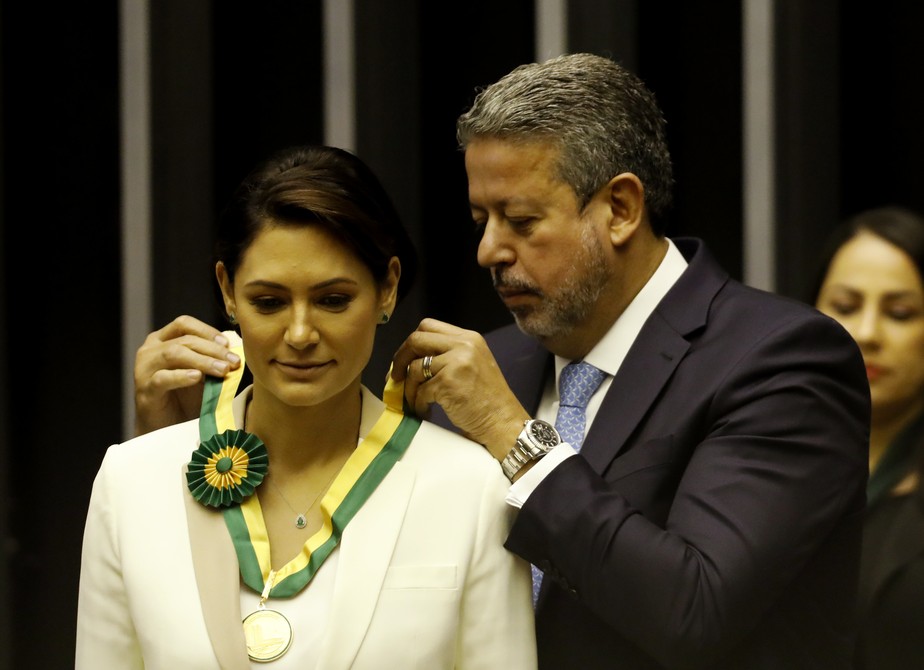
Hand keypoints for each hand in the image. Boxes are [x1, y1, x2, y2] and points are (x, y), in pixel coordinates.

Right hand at [133, 315, 241, 435]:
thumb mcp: (202, 374)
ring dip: (202, 361)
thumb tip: (235, 351)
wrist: (167, 428)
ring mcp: (144, 369)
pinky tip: (197, 377)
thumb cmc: (186, 398)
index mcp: (163, 340)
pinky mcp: (145, 389)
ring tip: (222, 370)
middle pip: (183, 340)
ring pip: (173, 354)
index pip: (184, 324)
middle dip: (212, 349)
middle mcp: (150, 350)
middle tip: (233, 362)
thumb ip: (213, 360)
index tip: (228, 344)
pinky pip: (163, 378)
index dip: (207, 331)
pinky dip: (182, 376)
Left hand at [390, 318, 528, 459]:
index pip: (428, 326)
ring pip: (415, 368)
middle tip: (394, 377)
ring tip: (414, 402)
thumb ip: (446, 355)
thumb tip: (407, 360)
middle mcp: (464, 344)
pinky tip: (426, 411)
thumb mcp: (471, 364)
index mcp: (469, 337)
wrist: (503, 422)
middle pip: (416, 339)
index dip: (411, 343)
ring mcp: (457, 362)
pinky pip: (421, 390)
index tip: (404, 359)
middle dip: (399, 358)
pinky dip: (418, 403)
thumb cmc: (486, 400)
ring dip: (408, 388)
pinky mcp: (448, 382)